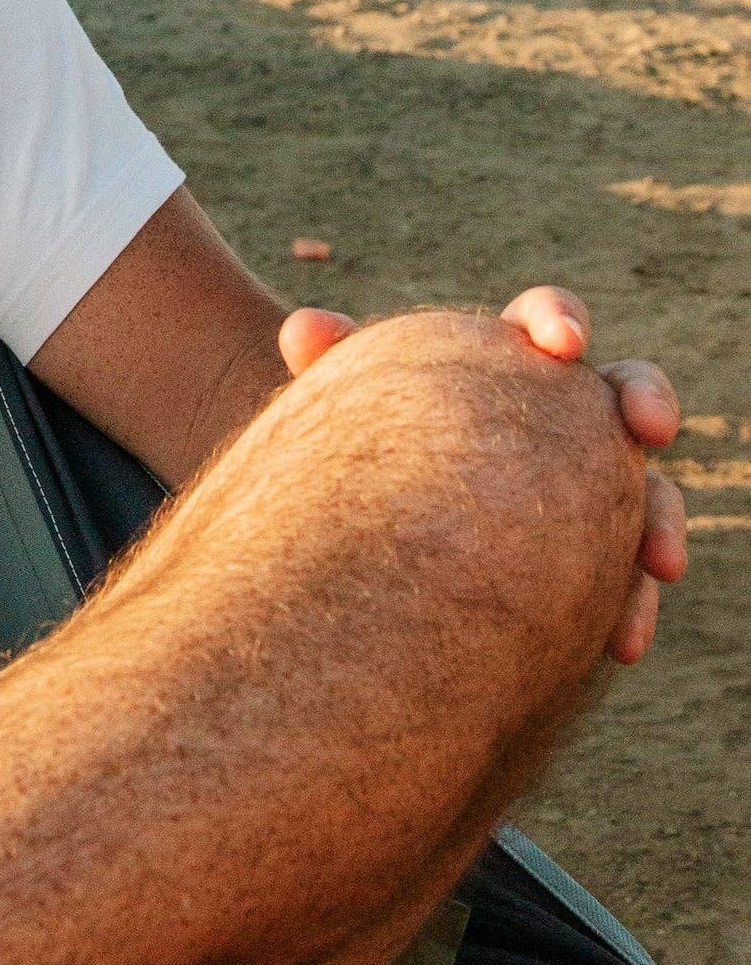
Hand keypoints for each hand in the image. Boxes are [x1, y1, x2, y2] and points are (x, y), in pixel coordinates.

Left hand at [280, 285, 685, 662]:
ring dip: (661, 522)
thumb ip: (329, 362)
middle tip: (648, 427)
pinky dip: (632, 605)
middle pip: (621, 393)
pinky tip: (621, 644)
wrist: (365, 530)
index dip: (560, 320)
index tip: (562, 343)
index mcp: (506, 359)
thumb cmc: (362, 441)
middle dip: (646, 400)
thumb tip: (304, 331)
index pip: (543, 322)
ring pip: (648, 494)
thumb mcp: (340, 403)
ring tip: (658, 562)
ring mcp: (586, 491)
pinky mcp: (590, 563)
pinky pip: (625, 582)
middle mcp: (560, 417)